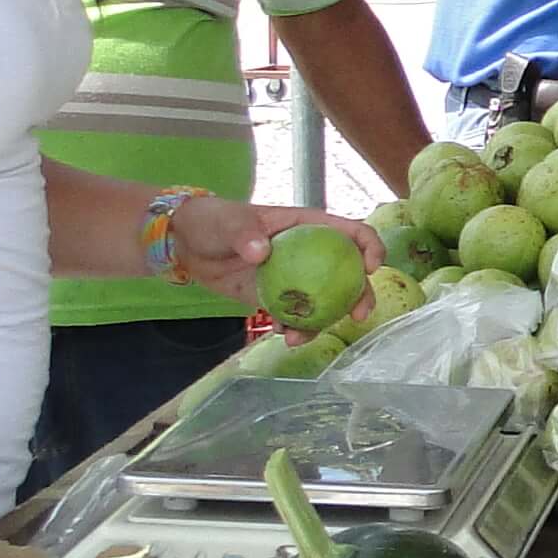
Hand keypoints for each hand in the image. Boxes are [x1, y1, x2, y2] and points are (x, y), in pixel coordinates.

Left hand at [170, 196, 385, 337]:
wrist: (186, 245)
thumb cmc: (212, 220)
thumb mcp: (229, 221)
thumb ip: (245, 234)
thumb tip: (262, 253)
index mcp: (309, 226)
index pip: (352, 232)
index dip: (370, 247)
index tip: (371, 268)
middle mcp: (310, 253)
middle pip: (348, 273)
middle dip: (360, 295)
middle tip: (357, 315)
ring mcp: (294, 278)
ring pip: (324, 301)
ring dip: (323, 322)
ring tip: (300, 336)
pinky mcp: (275, 297)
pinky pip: (294, 315)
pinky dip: (294, 327)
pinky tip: (283, 335)